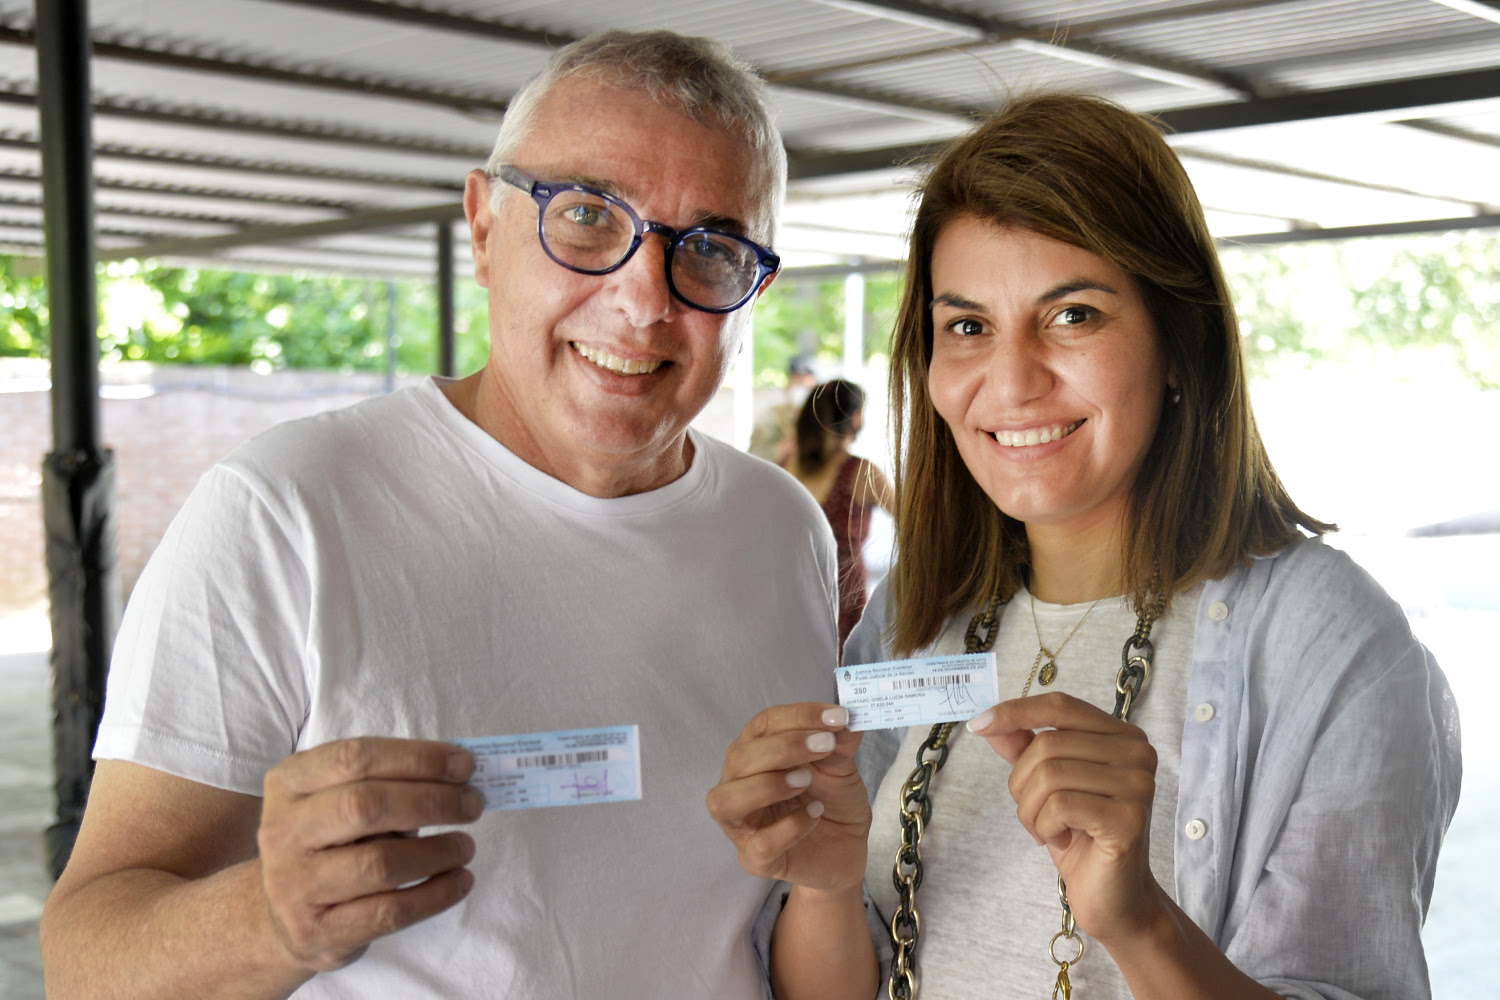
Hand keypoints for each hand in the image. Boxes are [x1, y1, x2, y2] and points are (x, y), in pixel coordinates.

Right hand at [256, 737, 483, 973]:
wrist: (282, 915)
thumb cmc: (330, 840)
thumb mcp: (340, 798)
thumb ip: (389, 782)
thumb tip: (459, 775)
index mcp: (289, 782)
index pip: (355, 758)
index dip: (417, 758)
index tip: (464, 765)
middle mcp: (282, 831)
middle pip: (364, 806)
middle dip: (431, 801)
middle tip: (472, 804)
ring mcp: (294, 885)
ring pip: (379, 863)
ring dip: (437, 852)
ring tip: (466, 846)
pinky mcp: (317, 931)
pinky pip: (388, 912)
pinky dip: (435, 894)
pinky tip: (459, 881)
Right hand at [706, 703, 868, 891]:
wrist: (847, 848)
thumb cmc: (832, 800)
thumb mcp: (841, 766)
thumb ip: (839, 743)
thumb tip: (844, 720)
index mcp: (756, 751)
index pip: (763, 724)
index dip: (798, 716)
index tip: (837, 717)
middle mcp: (738, 783)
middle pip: (740, 758)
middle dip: (784, 747)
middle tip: (826, 745)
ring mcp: (741, 823)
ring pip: (726, 800)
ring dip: (768, 785)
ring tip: (806, 780)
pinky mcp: (755, 858)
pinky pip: (759, 843)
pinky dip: (789, 827)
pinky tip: (814, 814)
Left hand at [967, 692, 1166, 945]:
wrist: (1114, 898)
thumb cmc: (1080, 836)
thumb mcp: (1046, 786)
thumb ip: (1023, 748)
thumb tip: (987, 720)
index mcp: (1121, 735)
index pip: (1061, 706)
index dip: (1016, 711)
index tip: (978, 724)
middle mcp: (1137, 752)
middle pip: (1048, 744)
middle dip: (1022, 784)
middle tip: (1032, 815)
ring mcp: (1138, 784)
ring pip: (1049, 774)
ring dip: (1031, 810)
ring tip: (1046, 830)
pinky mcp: (1130, 817)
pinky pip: (1060, 805)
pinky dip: (1045, 826)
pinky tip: (1062, 841)